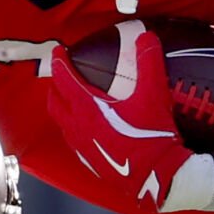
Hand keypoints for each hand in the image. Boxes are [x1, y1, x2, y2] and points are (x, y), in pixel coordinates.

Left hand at [48, 26, 194, 210]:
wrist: (158, 177)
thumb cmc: (153, 136)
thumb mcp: (154, 95)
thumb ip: (149, 62)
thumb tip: (147, 36)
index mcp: (86, 109)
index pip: (64, 80)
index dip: (60, 62)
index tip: (59, 51)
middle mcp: (77, 128)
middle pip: (55, 102)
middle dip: (56, 86)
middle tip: (63, 75)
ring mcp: (82, 147)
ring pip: (62, 123)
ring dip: (63, 108)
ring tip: (71, 99)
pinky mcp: (90, 162)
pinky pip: (74, 140)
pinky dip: (74, 126)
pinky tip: (88, 127)